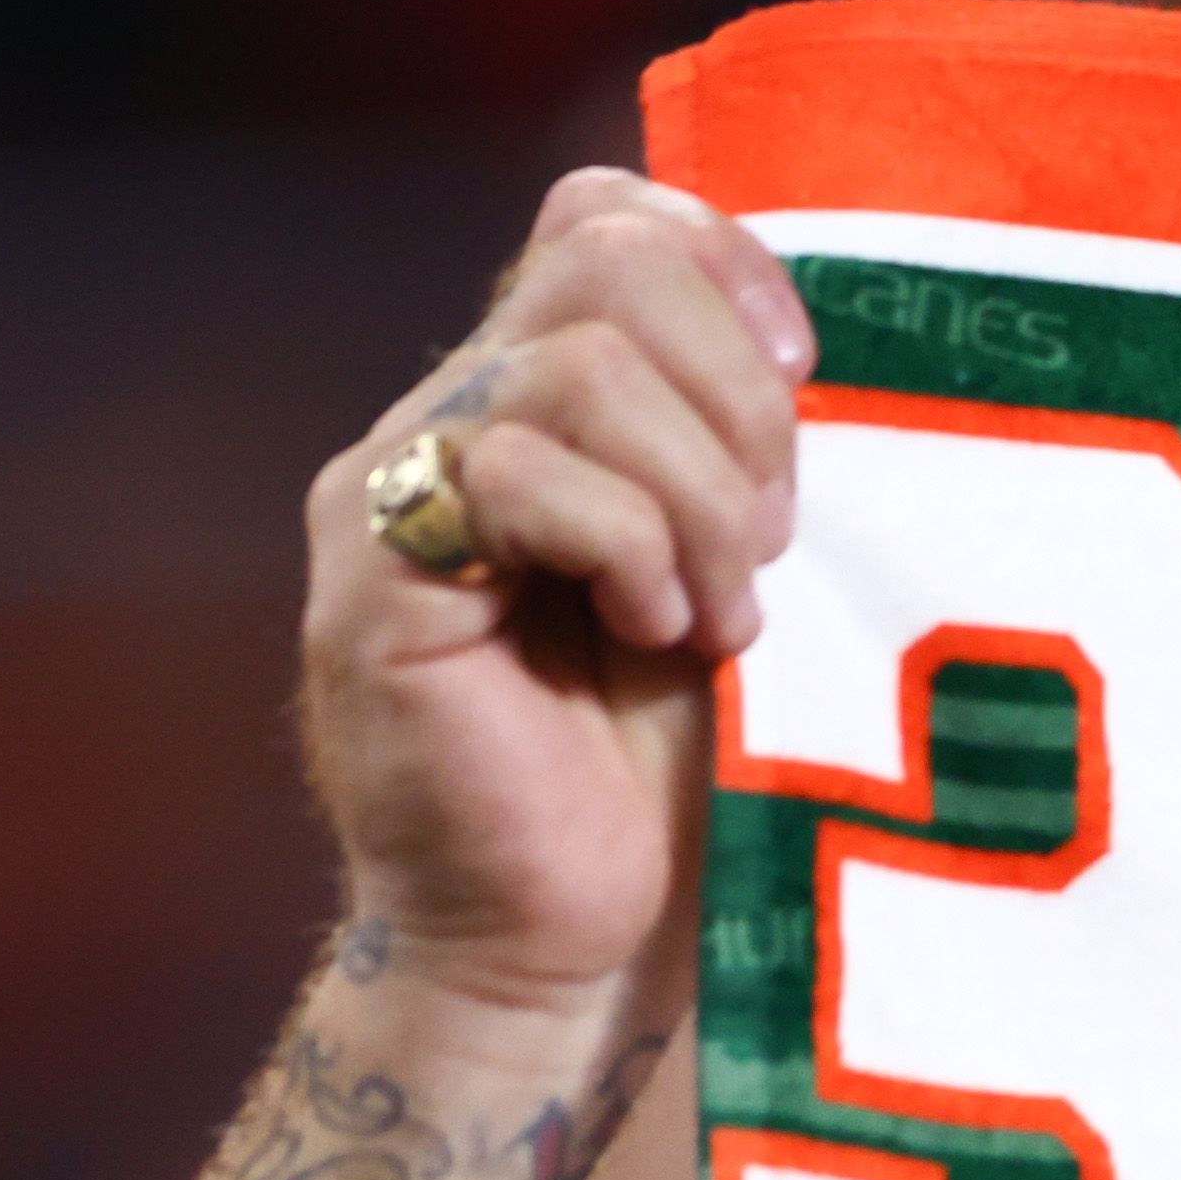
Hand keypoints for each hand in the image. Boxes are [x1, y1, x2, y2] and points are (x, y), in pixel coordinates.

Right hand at [299, 171, 817, 1019]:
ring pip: (576, 366)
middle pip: (601, 261)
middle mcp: (447, 425)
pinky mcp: (376, 577)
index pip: (602, 219)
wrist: (565, 960)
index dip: (724, 270)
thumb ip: (728, 450)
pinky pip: (517, 473)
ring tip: (718, 621)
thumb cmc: (661, 793)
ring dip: (695, 496)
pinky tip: (655, 637)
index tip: (804, 388)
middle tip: (767, 540)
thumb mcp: (726, 583)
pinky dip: (627, 547)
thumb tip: (793, 337)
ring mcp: (394, 493)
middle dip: (732, 395)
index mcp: (531, 407)